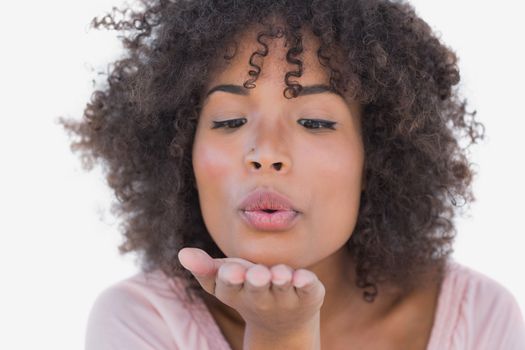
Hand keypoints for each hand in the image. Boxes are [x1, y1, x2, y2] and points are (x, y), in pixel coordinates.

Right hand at [177, 247, 324, 335]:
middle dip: (256, 282)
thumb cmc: (247, 289)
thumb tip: (182, 253)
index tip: (229, 271)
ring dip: (281, 282)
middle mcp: (261, 297)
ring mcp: (286, 298)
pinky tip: (304, 278)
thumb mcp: (224, 279)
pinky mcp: (309, 295)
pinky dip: (307, 284)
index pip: (229, 286)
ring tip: (280, 276)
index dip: (229, 278)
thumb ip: (204, 268)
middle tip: (256, 275)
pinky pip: (309, 290)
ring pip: (283, 289)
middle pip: (257, 290)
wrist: (283, 322)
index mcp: (238, 292)